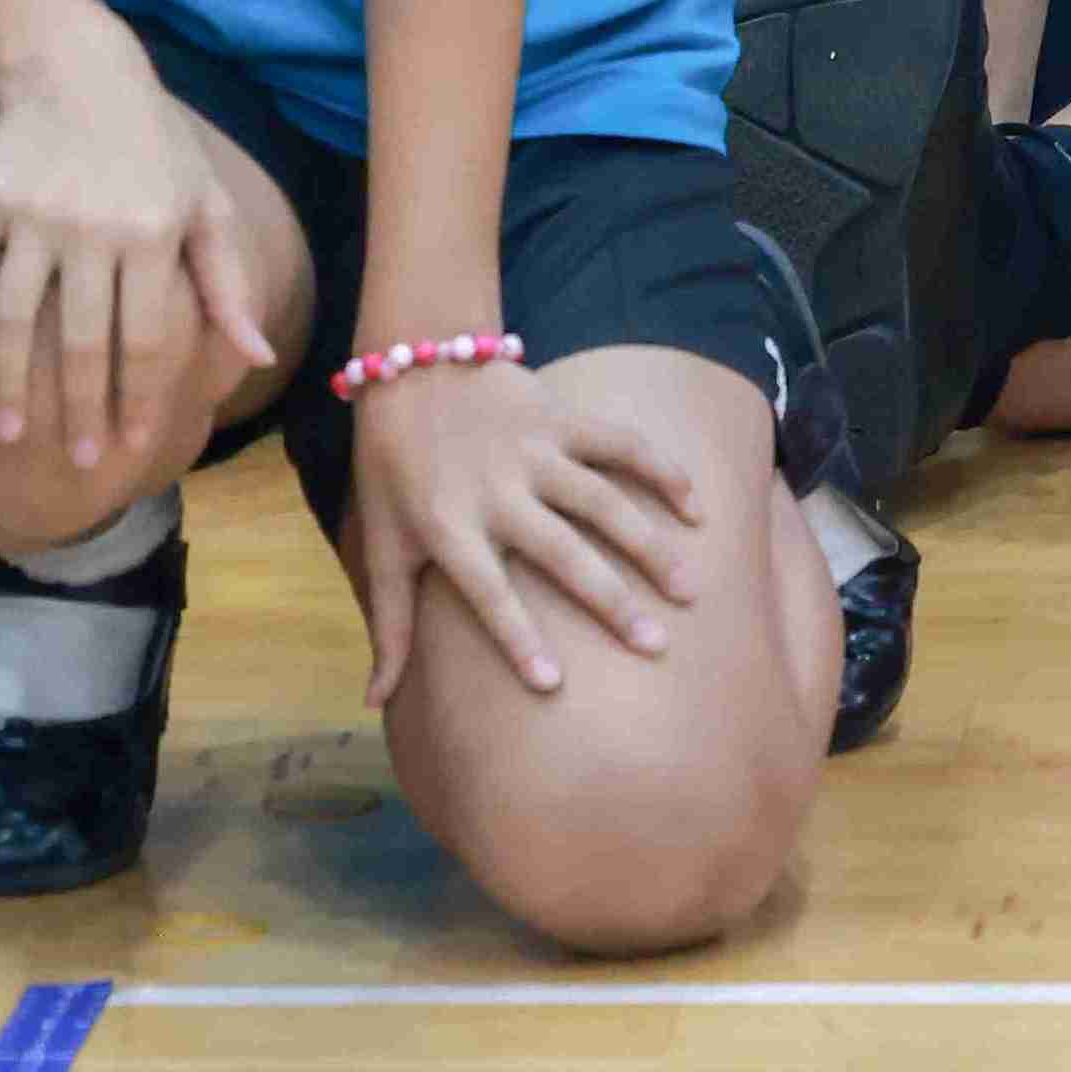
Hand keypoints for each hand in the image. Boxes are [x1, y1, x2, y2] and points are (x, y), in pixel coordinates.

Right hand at [0, 9, 281, 469]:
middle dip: (80, 411)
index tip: (133, 447)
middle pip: (83, 342)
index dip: (141, 399)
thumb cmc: (152, 144)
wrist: (74, 63)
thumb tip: (258, 358)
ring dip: (7, 384)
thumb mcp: (204, 202)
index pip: (149, 339)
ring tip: (6, 436)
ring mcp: (33, 215)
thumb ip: (228, 282)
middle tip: (76, 465)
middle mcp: (94, 229)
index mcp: (155, 234)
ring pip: (14, 318)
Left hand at [345, 356, 714, 702]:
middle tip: (655, 644)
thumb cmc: (392, 471)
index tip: (554, 685)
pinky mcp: (558, 418)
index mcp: (447, 526)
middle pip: (560, 552)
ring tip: (689, 590)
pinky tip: (696, 509)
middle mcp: (494, 490)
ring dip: (649, 545)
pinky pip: (620, 443)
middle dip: (609, 600)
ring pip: (602, 500)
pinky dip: (662, 470)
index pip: (486, 593)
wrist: (407, 368)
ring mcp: (531, 451)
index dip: (517, 638)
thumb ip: (389, 626)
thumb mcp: (382, 546)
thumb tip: (373, 702)